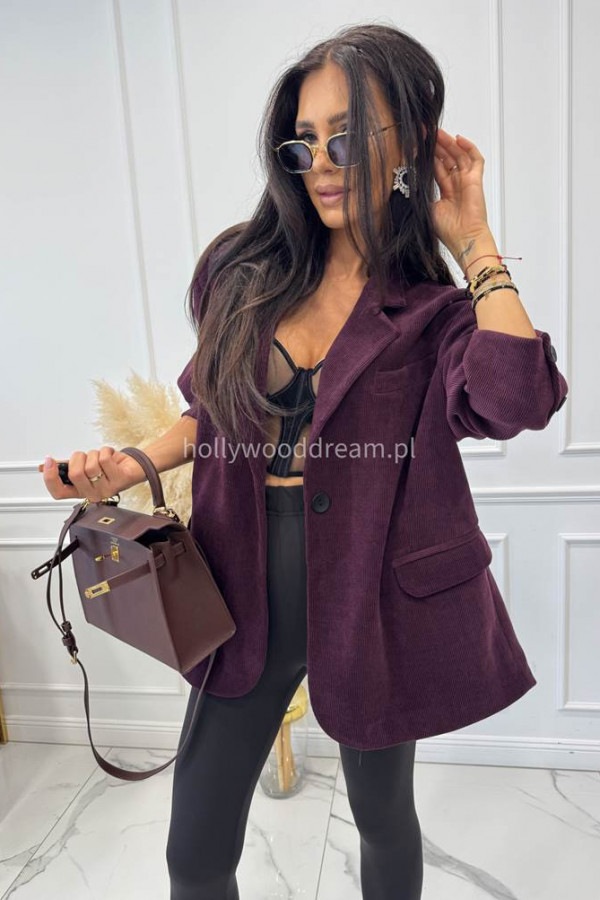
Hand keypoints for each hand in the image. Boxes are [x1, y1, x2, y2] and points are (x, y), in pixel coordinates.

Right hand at [40, 447, 145, 501]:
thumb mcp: (84, 467)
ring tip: (101, 457)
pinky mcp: (120, 480)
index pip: (58, 493)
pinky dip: (106, 451)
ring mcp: (107, 489)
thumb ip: (65, 467)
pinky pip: (105, 460)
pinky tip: (111, 455)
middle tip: (86, 456)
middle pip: (75, 474)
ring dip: (94, 453)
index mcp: (80, 492)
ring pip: (91, 465)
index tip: (49, 461)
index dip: (50, 478)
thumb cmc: (108, 467)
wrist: (133, 466)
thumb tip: (44, 466)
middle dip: (78, 457)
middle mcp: (92, 494)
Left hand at [431, 129, 489, 254]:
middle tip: (427, 134)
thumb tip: (404, 184)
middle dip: (438, 146)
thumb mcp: (425, 209)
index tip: (420, 146)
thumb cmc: (447, 231)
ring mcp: (467, 181)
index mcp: (445, 193)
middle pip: (448, 159)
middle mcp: (456, 185)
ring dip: (449, 144)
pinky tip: (458, 139)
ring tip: (438, 133)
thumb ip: (419, 194)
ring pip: (459, 156)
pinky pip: (476, 160)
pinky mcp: (476, 180)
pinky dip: (469, 147)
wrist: (463, 238)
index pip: (437, 168)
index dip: (429, 156)